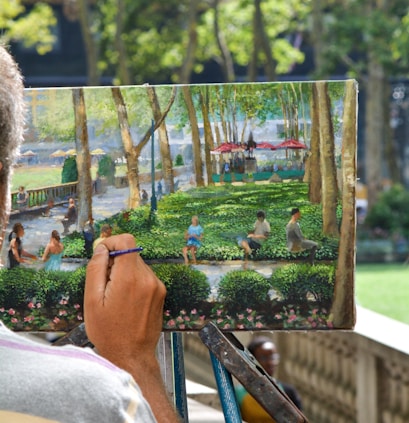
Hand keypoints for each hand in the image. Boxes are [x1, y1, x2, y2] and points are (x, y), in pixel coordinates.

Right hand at [84, 233, 165, 365]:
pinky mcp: (161, 292)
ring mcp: (158, 285)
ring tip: (115, 296)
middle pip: (131, 252)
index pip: (127, 240)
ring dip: (124, 272)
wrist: (132, 356)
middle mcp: (148, 278)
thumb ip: (96, 269)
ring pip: (137, 264)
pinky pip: (145, 276)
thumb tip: (101, 249)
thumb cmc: (108, 332)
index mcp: (130, 277)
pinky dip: (134, 280)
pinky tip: (126, 300)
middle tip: (104, 284)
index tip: (102, 255)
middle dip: (115, 261)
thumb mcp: (92, 301)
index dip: (112, 242)